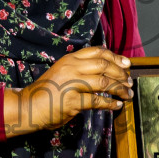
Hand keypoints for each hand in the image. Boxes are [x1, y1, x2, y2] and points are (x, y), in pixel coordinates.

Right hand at [4, 47, 131, 136]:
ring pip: (104, 83)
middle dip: (121, 74)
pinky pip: (97, 101)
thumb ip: (80, 68)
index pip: (98, 52)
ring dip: (120, 89)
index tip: (127, 64)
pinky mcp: (72, 101)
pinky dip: (111, 104)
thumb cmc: (47, 91)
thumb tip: (107, 70)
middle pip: (105, 66)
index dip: (116, 57)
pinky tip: (118, 105)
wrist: (29, 106)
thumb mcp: (62, 71)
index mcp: (70, 59)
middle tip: (130, 81)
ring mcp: (72, 84)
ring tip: (128, 93)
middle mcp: (71, 68)